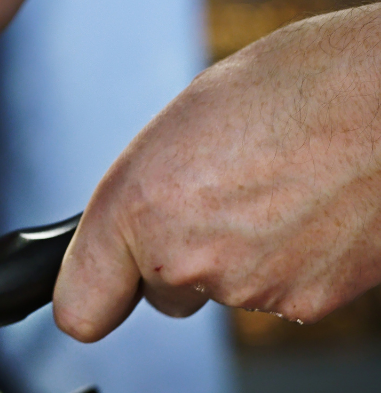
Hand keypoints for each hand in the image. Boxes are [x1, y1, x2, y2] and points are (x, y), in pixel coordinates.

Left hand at [54, 4, 380, 340]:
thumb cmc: (304, 84)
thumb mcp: (187, 121)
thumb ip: (147, 190)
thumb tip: (135, 228)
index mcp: (138, 205)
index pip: (78, 308)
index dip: (93, 295)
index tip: (100, 287)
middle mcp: (185, 258)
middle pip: (161, 290)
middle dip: (181, 255)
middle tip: (225, 193)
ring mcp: (249, 287)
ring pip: (224, 288)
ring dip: (243, 252)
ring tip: (281, 184)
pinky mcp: (308, 304)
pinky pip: (281, 291)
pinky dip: (293, 261)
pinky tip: (314, 208)